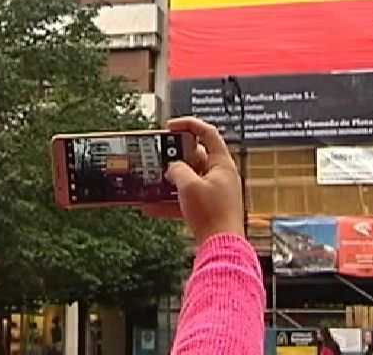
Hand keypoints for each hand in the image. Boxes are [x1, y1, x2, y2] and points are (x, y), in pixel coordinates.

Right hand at [146, 117, 244, 243]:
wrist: (222, 248)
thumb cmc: (212, 214)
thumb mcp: (189, 186)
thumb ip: (177, 170)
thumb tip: (172, 168)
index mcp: (222, 163)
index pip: (208, 133)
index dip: (188, 125)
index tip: (170, 127)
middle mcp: (220, 176)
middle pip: (195, 157)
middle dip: (174, 158)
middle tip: (158, 157)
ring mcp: (214, 193)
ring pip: (188, 180)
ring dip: (169, 181)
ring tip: (151, 181)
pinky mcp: (207, 210)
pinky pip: (185, 200)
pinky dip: (169, 202)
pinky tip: (150, 207)